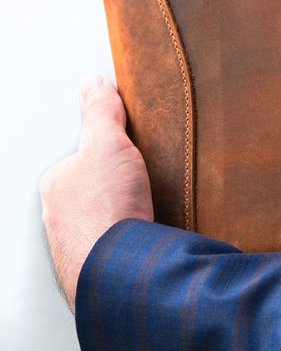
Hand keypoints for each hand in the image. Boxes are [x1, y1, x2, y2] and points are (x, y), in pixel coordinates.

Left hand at [40, 74, 153, 311]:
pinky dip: (134, 240)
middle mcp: (60, 219)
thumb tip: (94, 82)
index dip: (111, 152)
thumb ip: (101, 112)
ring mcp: (79, 246)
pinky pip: (120, 245)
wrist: (119, 268)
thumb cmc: (104, 209)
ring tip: (153, 211)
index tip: (133, 152)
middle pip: (94, 191)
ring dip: (127, 217)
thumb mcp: (107, 143)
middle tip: (146, 182)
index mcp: (57, 186)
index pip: (82, 160)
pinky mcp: (102, 268)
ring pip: (105, 221)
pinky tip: (153, 235)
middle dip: (118, 188)